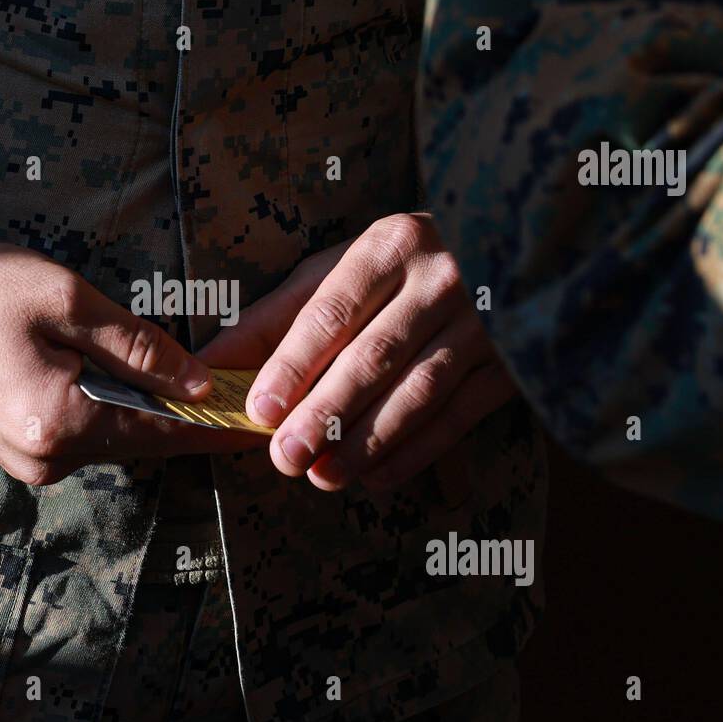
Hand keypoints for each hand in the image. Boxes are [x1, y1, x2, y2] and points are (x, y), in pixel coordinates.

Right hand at [0, 240, 263, 484]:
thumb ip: (138, 346)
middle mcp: (44, 458)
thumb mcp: (64, 298)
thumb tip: (198, 383)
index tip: (261, 425)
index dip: (215, 427)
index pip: (162, 432)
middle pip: (140, 442)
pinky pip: (82, 435)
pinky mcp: (13, 448)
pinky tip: (139, 389)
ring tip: (199, 390)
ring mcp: (25, 460)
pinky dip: (115, 413)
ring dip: (152, 416)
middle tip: (239, 396)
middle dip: (189, 421)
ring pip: (112, 440)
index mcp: (59, 422)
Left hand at [199, 214, 515, 490]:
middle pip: (374, 355)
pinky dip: (416, 451)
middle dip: (326, 413)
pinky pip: (459, 415)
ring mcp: (484, 320)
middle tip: (285, 457)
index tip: (259, 410)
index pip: (332, 311)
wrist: (511, 248)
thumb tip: (210, 364)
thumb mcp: (338, 270)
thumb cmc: (399, 266)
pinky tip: (377, 477)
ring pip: (419, 390)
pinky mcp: (513, 360)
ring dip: (367, 441)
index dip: (294, 365)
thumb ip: (274, 318)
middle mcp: (441, 277)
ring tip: (323, 476)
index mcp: (389, 244)